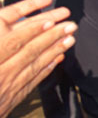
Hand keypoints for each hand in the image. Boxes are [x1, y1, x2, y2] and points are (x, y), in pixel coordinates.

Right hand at [0, 0, 77, 117]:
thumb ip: (0, 48)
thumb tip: (4, 29)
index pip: (13, 44)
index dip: (32, 31)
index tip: (50, 20)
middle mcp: (1, 75)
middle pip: (30, 52)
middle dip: (52, 37)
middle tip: (70, 25)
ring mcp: (8, 87)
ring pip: (35, 65)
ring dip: (55, 50)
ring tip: (70, 38)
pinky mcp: (12, 97)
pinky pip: (33, 79)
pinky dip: (47, 68)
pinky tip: (59, 58)